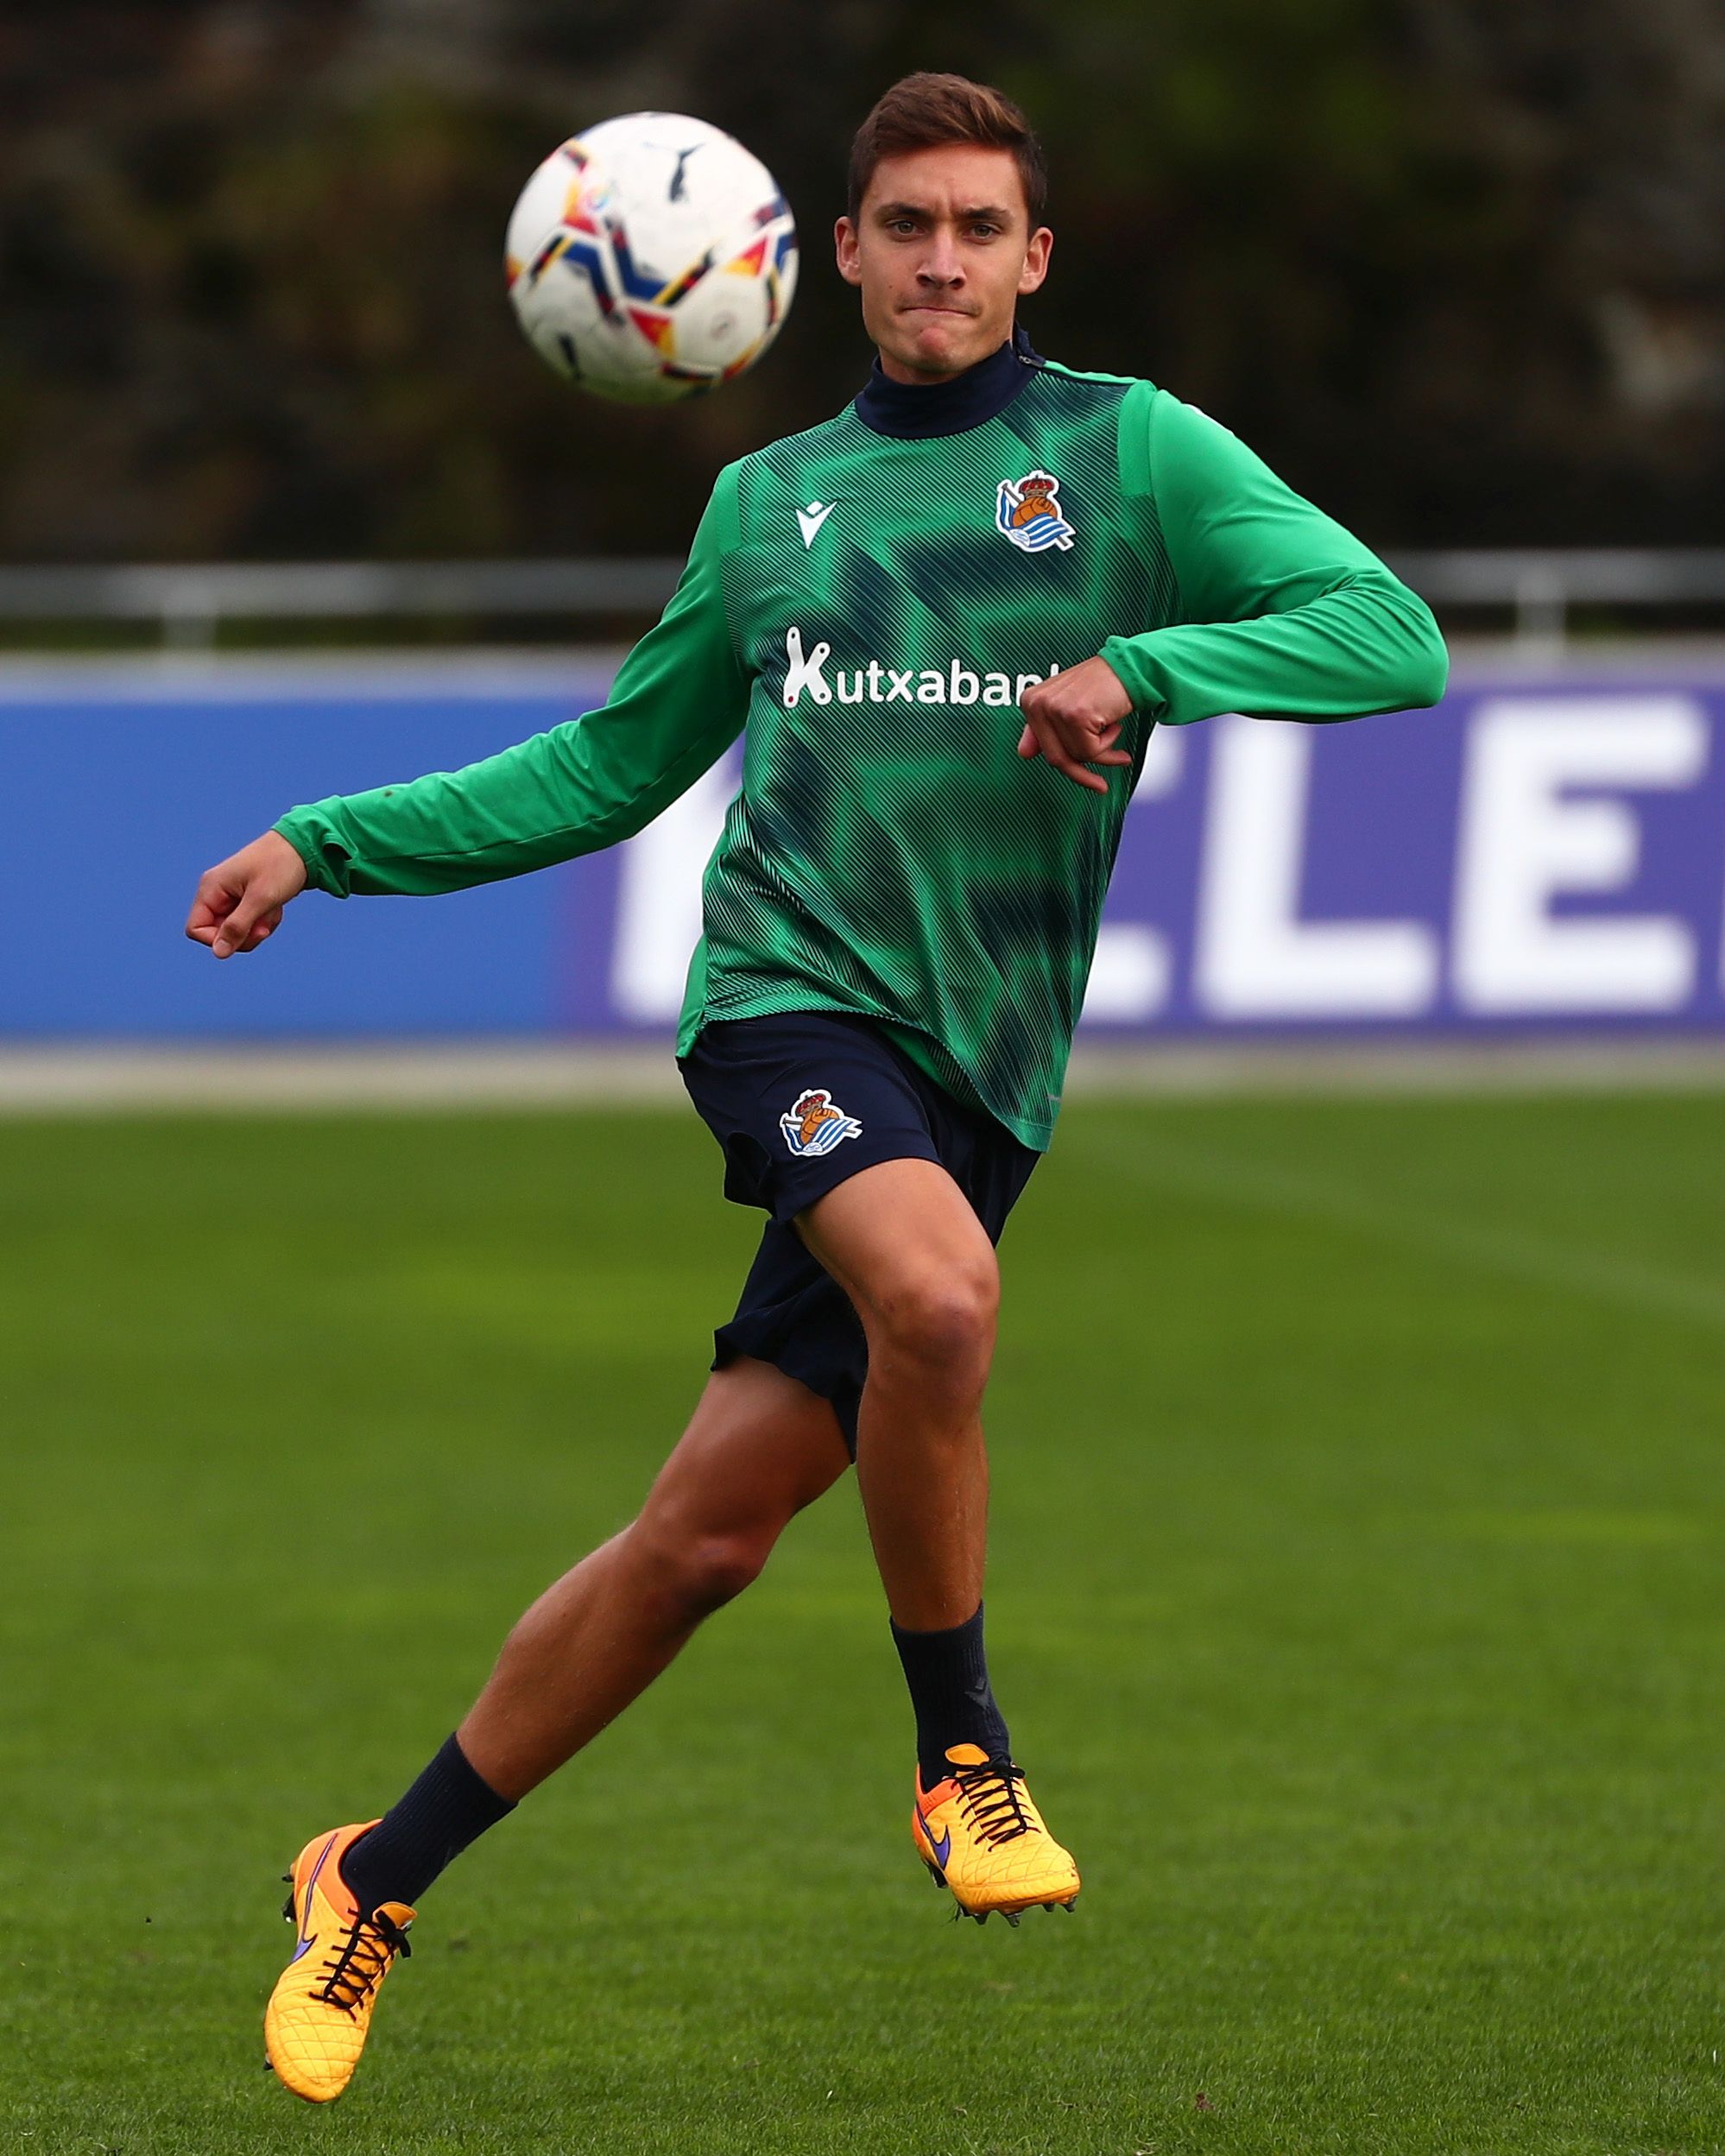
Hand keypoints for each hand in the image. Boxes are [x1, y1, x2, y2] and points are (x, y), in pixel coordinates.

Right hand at [185, 830, 307, 958]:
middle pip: (218, 934)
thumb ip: (238, 926)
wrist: (302, 846)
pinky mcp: (245, 900)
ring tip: (272, 910)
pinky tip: (276, 908)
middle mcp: (216, 893)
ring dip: (258, 928)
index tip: (245, 933)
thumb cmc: (280, 866)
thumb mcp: (260, 899)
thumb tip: (218, 953)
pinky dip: (264, 921)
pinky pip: (250, 923)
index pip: (195, 929)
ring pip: (237, 931)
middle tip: (265, 925)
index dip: (217, 939)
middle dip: (245, 935)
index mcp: (211, 889)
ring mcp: (230, 897)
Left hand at [1017, 655, 1134, 793]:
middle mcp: (1037, 704)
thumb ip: (1043, 729)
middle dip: (1082, 774)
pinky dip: (1109, 742)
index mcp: (1031, 702)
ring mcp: (1055, 709)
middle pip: (1057, 758)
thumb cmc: (1101, 686)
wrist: (1129, 668)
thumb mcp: (1067, 705)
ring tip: (1113, 731)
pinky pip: (1091, 750)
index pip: (1042, 749)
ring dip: (1102, 752)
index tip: (1083, 776)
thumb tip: (1023, 753)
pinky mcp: (1075, 715)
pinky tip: (1114, 724)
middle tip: (1100, 785)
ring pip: (1077, 756)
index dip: (1067, 765)